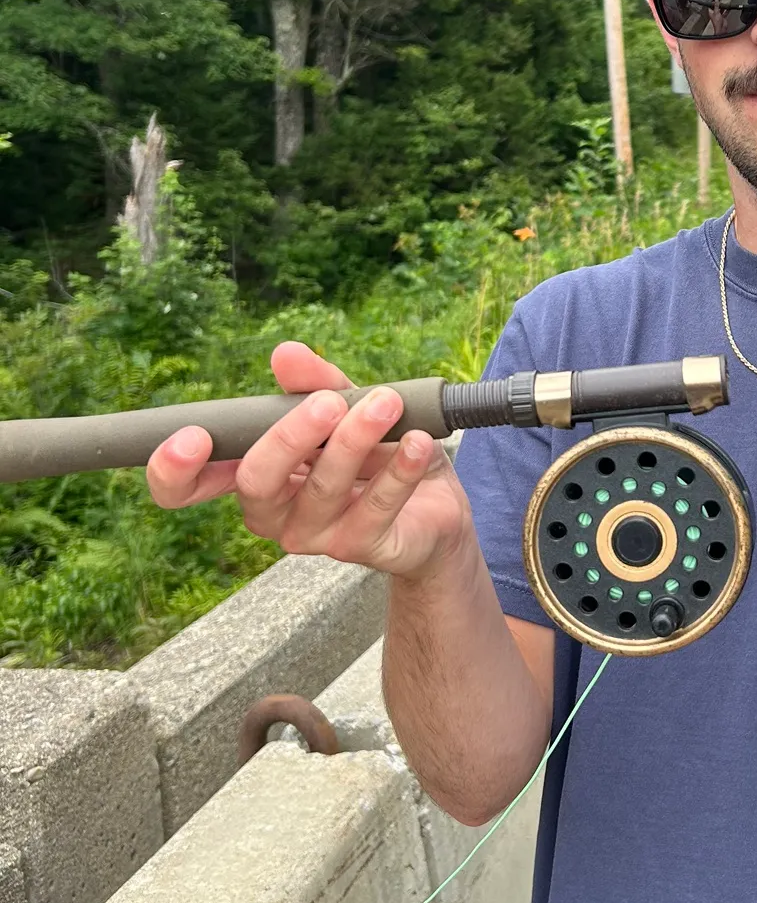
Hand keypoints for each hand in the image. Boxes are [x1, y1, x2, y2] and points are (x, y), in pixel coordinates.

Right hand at [146, 340, 473, 581]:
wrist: (437, 512)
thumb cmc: (378, 459)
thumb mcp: (349, 411)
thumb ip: (317, 384)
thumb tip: (285, 354)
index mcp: (254, 477)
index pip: (187, 488)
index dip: (174, 470)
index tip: (191, 436)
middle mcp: (275, 513)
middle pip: (256, 482)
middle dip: (289, 437)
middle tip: (329, 401)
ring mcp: (316, 537)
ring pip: (323, 488)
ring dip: (357, 439)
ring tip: (386, 404)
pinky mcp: (362, 547)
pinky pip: (377, 506)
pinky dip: (400, 468)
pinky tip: (417, 441)